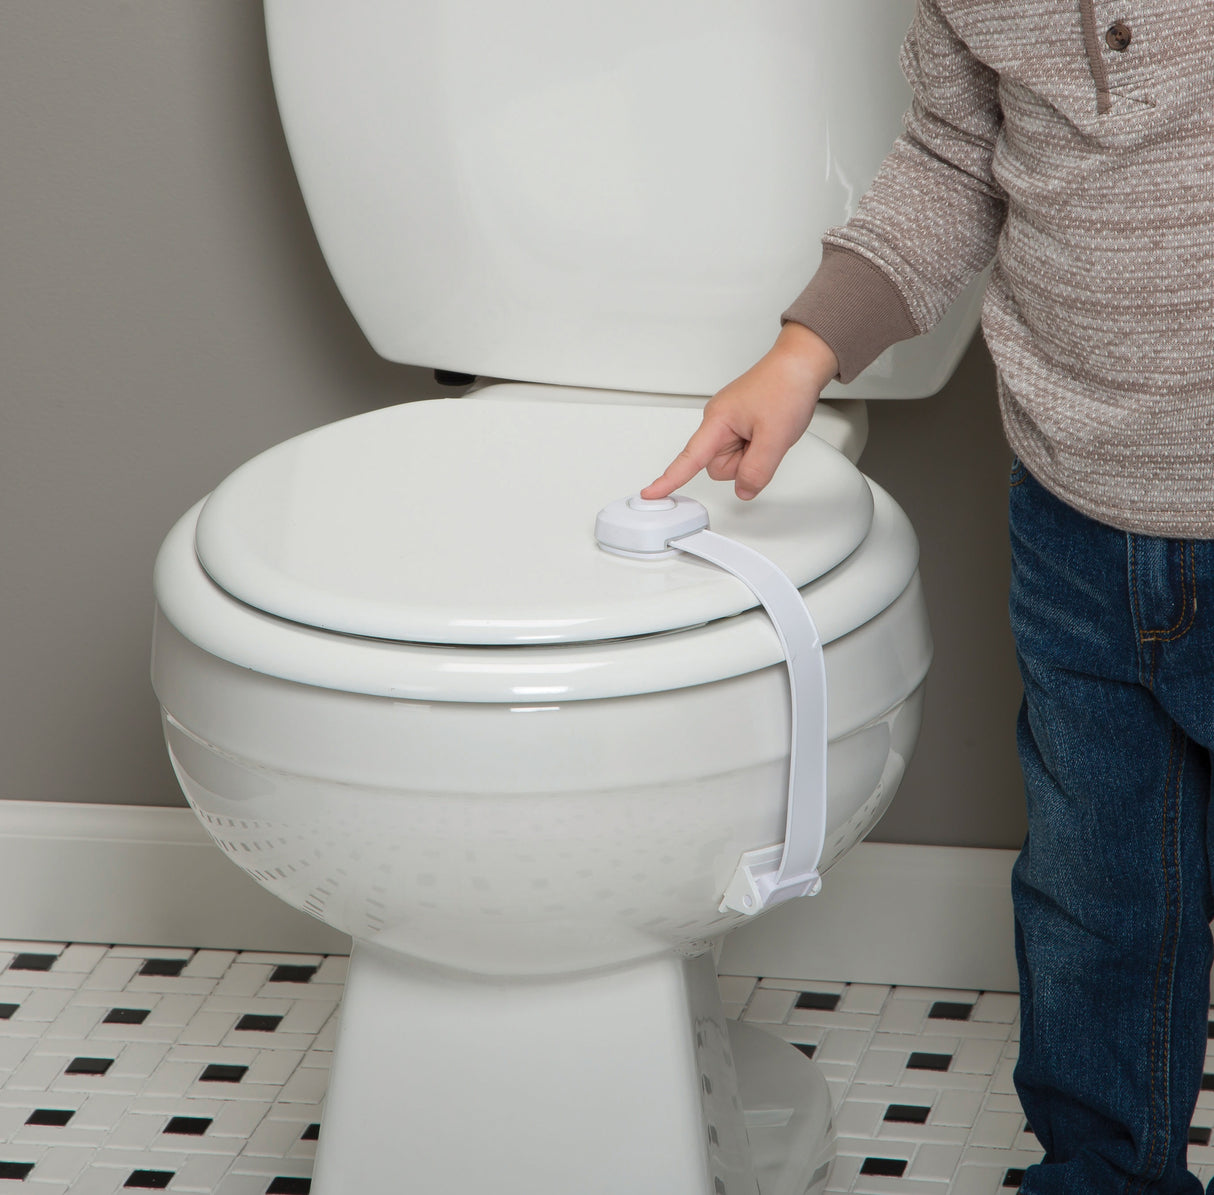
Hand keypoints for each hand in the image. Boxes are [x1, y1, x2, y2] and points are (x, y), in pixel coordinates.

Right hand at [641, 323, 839, 500]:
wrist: (801, 362)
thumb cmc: (785, 387)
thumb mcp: (775, 437)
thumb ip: (757, 470)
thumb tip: (743, 491)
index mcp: (717, 420)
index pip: (689, 459)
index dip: (669, 479)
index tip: (650, 494)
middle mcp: (718, 421)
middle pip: (718, 466)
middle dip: (742, 464)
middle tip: (765, 441)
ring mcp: (730, 422)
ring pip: (732, 461)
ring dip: (752, 456)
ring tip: (769, 432)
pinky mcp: (741, 423)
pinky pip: (742, 449)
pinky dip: (757, 447)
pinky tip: (769, 430)